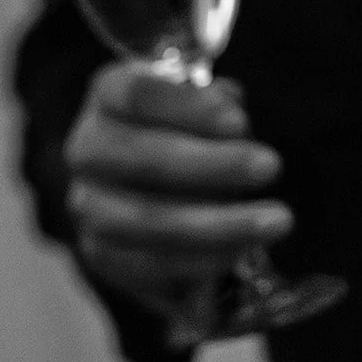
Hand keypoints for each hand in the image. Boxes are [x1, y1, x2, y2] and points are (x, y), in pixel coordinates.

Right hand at [65, 63, 292, 346]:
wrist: (160, 186)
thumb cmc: (191, 132)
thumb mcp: (206, 104)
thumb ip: (219, 107)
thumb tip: (232, 121)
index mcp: (108, 95)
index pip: (137, 95)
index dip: (188, 108)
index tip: (241, 122)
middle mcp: (87, 148)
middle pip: (144, 158)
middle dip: (213, 166)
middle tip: (272, 166)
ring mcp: (88, 205)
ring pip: (146, 221)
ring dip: (217, 224)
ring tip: (275, 221)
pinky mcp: (100, 254)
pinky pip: (147, 266)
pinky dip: (198, 262)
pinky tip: (240, 252)